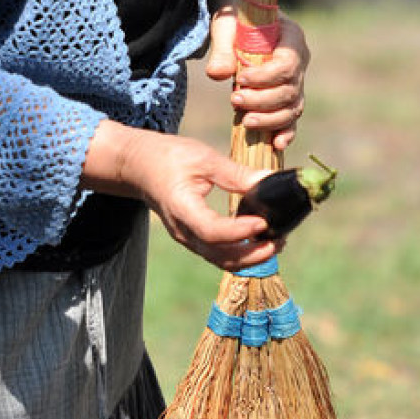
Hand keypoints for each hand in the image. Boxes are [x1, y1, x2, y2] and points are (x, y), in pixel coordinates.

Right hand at [83, 122, 277, 270]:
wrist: (140, 167)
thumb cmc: (169, 157)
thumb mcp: (203, 158)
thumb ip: (236, 173)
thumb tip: (270, 181)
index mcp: (181, 208)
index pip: (212, 230)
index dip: (239, 231)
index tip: (263, 223)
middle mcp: (183, 231)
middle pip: (219, 256)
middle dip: (252, 254)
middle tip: (280, 240)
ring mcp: (186, 238)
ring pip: (220, 261)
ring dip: (249, 258)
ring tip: (276, 243)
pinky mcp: (192, 238)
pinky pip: (217, 254)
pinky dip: (240, 254)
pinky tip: (259, 241)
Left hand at [205, 6, 309, 150]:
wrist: (238, 20)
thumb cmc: (234, 19)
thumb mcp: (226, 26)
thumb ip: (223, 49)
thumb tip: (217, 74)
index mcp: (292, 38)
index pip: (288, 64)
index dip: (266, 77)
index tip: (240, 78)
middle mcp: (300, 61)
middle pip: (290, 90)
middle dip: (263, 100)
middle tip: (235, 100)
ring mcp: (296, 82)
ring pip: (292, 108)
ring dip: (269, 119)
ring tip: (245, 121)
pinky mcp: (286, 97)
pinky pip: (291, 118)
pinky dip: (285, 132)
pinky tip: (275, 144)